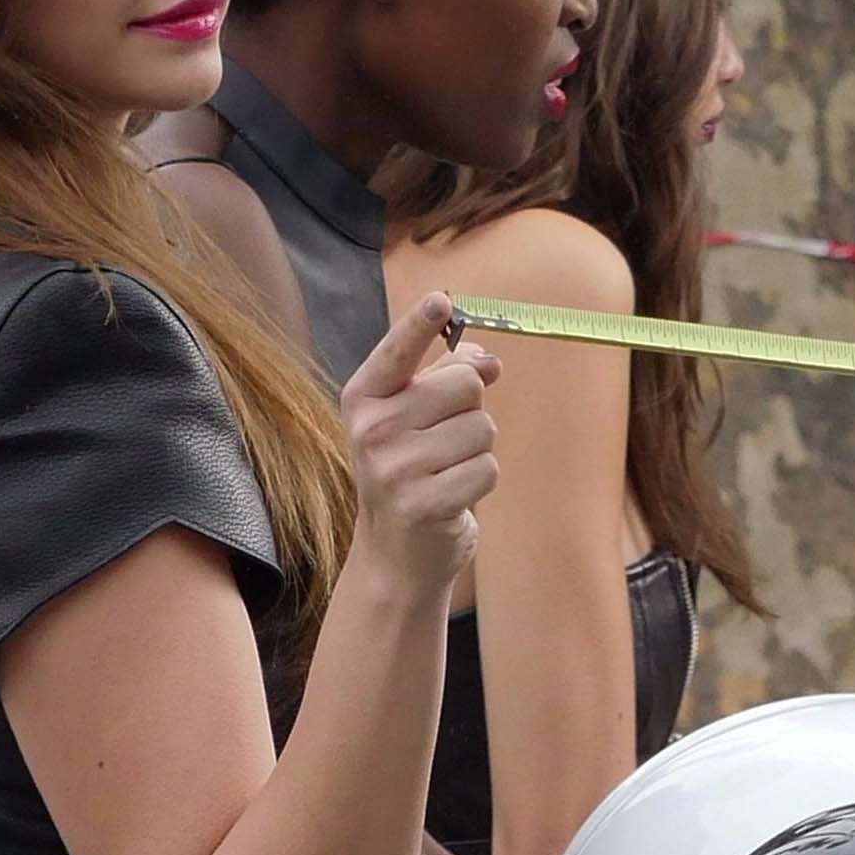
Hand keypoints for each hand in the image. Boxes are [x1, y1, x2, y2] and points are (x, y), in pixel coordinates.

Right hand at [343, 292, 499, 592]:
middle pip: (465, 385)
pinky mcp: (423, 504)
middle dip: (471, 409)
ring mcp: (394, 469)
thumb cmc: (411, 471)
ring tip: (447, 470)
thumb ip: (448, 376)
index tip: (441, 301)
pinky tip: (453, 495)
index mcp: (364, 398)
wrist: (396, 553)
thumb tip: (490, 360)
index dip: (420, 324)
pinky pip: (487, 469)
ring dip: (477, 450)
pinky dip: (481, 482)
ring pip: (483, 428)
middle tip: (445, 440)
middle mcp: (372, 430)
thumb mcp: (417, 417)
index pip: (398, 352)